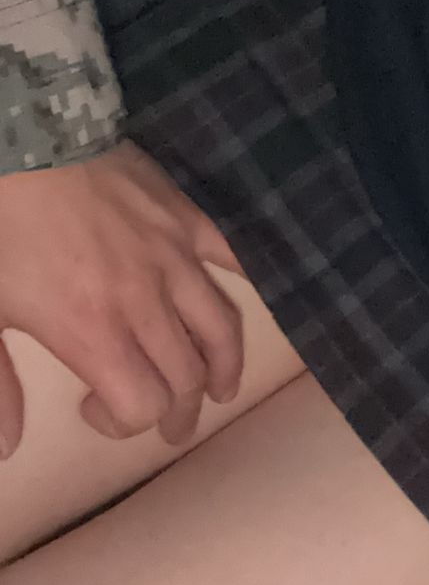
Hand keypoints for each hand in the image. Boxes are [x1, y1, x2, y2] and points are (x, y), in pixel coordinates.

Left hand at [0, 139, 242, 455]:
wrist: (25, 136)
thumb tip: (9, 448)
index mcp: (94, 332)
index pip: (142, 403)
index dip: (126, 424)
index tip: (95, 412)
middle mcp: (146, 303)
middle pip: (185, 376)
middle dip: (181, 411)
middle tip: (170, 424)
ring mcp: (174, 259)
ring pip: (220, 329)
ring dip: (224, 367)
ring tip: (221, 389)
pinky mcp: (186, 219)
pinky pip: (232, 257)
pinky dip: (247, 283)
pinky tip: (249, 298)